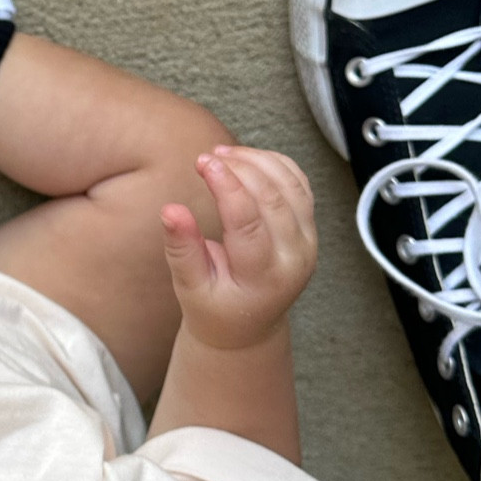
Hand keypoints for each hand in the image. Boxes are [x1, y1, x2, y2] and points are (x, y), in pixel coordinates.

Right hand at [161, 145, 316, 350]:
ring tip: (222, 153)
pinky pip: (299, 184)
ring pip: (291, 185)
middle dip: (240, 168)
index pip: (249, 222)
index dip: (226, 186)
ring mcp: (308, 242)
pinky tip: (245, 159)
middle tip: (206, 157)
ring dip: (258, 161)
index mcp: (264, 278)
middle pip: (273, 198)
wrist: (248, 326)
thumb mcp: (190, 287)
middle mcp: (295, 259)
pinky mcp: (309, 228)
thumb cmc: (214, 307)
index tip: (202, 162)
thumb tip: (170, 210)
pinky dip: (275, 164)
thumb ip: (182, 249)